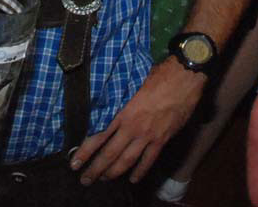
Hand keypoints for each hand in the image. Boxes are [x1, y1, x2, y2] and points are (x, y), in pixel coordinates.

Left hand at [71, 59, 205, 185]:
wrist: (182, 78)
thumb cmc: (156, 76)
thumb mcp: (131, 85)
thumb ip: (119, 99)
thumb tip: (106, 105)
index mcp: (122, 112)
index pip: (98, 136)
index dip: (85, 151)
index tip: (75, 162)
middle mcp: (132, 127)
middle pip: (109, 153)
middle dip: (96, 169)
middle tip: (85, 179)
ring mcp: (147, 135)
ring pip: (126, 160)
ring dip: (114, 173)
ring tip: (103, 180)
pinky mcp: (161, 139)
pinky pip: (148, 160)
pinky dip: (140, 171)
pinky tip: (133, 179)